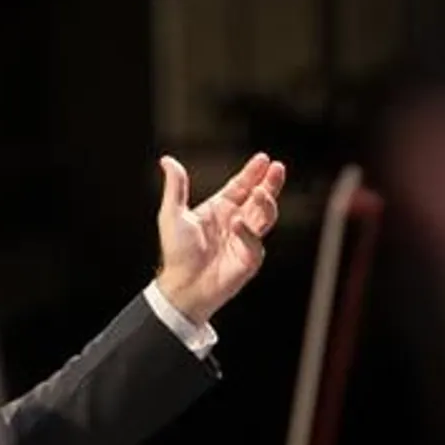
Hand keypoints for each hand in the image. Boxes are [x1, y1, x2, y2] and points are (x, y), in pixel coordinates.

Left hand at [153, 152, 285, 325]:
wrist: (181, 286)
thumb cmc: (176, 253)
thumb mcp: (172, 214)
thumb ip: (176, 187)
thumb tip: (167, 160)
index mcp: (219, 209)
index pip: (241, 186)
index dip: (252, 173)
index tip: (263, 158)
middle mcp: (236, 222)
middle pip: (259, 198)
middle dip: (270, 183)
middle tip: (278, 168)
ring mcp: (244, 240)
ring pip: (265, 217)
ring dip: (266, 203)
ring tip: (261, 191)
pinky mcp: (248, 260)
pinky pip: (255, 244)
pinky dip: (248, 233)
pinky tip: (238, 223)